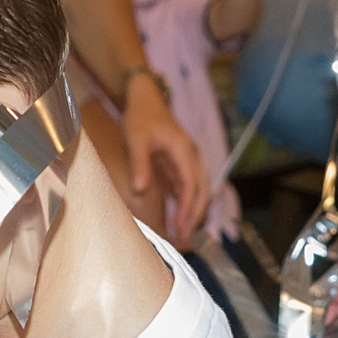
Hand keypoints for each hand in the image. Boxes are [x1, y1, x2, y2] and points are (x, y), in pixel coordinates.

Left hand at [120, 75, 208, 247]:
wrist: (146, 99)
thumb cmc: (140, 117)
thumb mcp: (135, 138)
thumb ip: (140, 164)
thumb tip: (141, 191)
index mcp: (183, 150)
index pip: (190, 185)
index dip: (187, 208)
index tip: (180, 227)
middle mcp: (191, 156)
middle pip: (202, 191)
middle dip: (196, 216)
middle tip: (184, 239)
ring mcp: (189, 160)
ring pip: (200, 191)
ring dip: (195, 212)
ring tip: (184, 235)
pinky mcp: (182, 164)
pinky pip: (190, 188)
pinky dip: (188, 205)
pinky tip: (180, 221)